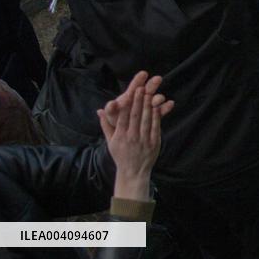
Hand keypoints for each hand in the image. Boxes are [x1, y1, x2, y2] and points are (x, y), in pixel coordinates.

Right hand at [97, 72, 174, 201]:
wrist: (134, 171)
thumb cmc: (121, 155)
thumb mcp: (110, 142)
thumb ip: (106, 125)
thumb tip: (99, 111)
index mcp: (120, 136)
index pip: (124, 116)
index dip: (129, 103)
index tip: (132, 92)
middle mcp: (131, 137)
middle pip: (136, 116)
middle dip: (139, 101)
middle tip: (142, 88)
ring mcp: (143, 140)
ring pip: (146, 119)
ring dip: (149, 106)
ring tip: (151, 93)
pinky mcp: (154, 142)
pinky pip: (155, 127)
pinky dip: (157, 116)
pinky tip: (158, 106)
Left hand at [102, 71, 169, 127]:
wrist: (123, 135)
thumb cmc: (115, 122)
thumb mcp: (111, 116)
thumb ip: (111, 110)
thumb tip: (111, 104)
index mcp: (129, 97)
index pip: (134, 86)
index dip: (138, 80)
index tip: (143, 74)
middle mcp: (141, 99)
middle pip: (148, 90)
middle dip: (153, 84)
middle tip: (158, 79)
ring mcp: (148, 106)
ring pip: (155, 100)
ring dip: (158, 98)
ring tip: (160, 98)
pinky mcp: (154, 115)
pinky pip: (161, 110)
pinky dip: (166, 107)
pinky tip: (171, 104)